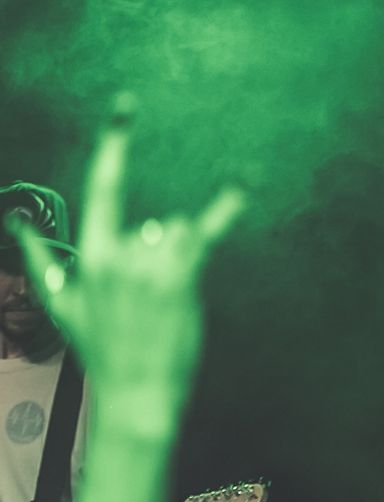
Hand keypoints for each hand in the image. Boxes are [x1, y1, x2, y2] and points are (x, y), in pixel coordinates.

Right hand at [8, 95, 245, 401]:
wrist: (136, 393)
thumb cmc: (100, 350)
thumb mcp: (61, 304)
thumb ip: (39, 259)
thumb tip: (15, 225)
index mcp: (90, 254)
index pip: (103, 186)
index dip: (115, 144)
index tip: (126, 108)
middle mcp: (119, 253)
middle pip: (153, 225)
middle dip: (156, 256)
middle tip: (146, 304)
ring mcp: (151, 265)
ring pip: (177, 234)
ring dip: (177, 261)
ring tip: (164, 305)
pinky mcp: (181, 277)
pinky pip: (205, 233)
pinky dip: (225, 207)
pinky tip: (242, 184)